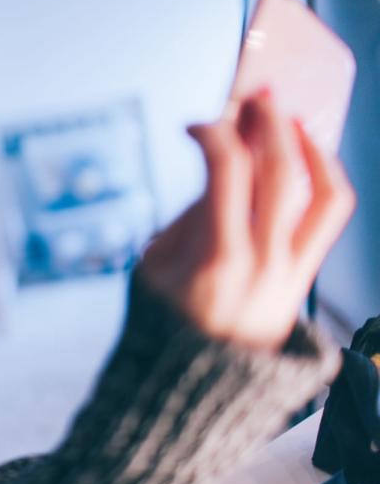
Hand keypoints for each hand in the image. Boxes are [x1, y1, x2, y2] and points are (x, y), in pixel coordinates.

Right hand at [139, 88, 355, 351]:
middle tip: (255, 95)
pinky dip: (323, 179)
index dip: (213, 133)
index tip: (195, 126)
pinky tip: (307, 160)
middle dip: (268, 121)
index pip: (226, 170)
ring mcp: (291, 274)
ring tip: (293, 121)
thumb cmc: (163, 328)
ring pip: (323, 192)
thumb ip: (188, 218)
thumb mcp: (153, 269)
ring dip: (310, 146)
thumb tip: (220, 172)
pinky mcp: (304, 280)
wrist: (194, 389)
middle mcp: (263, 263)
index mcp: (215, 258)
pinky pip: (329, 219)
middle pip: (281, 170)